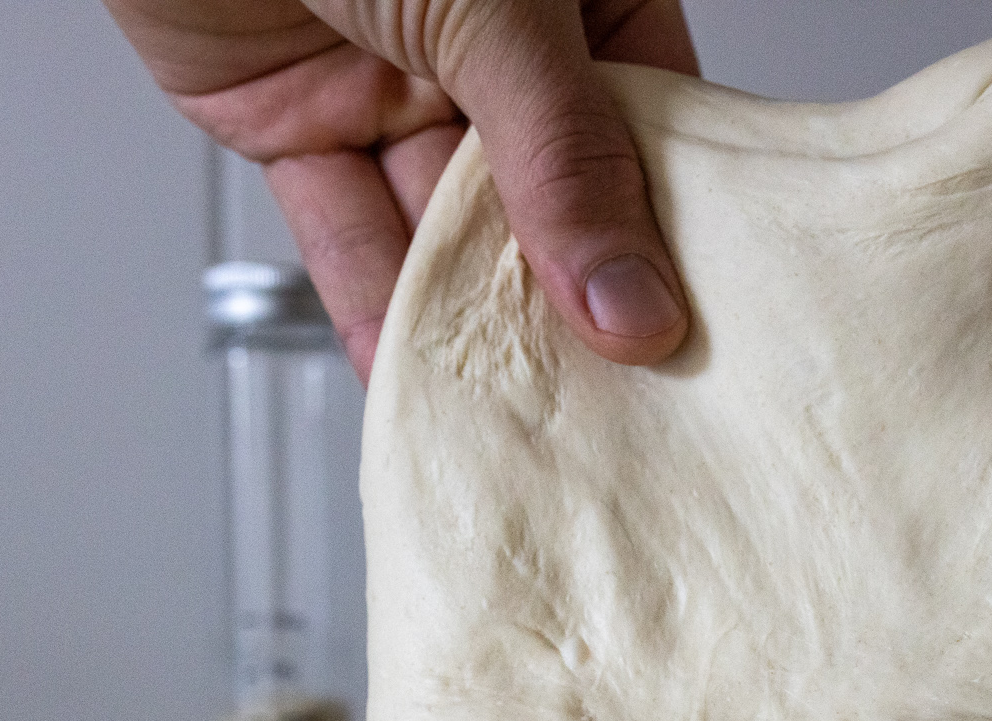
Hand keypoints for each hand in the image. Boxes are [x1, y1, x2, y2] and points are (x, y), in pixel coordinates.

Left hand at [104, 0, 697, 378]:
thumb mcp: (498, 9)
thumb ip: (563, 160)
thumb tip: (632, 304)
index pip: (650, 132)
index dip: (672, 235)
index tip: (693, 333)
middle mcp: (494, 49)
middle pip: (550, 200)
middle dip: (570, 299)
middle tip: (615, 401)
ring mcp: (396, 86)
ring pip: (446, 228)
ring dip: (470, 318)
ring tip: (516, 409)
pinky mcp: (298, 119)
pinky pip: (345, 229)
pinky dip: (370, 304)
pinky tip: (414, 374)